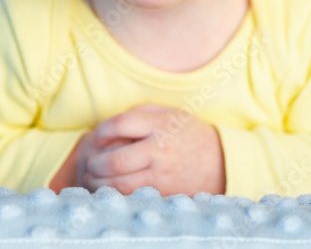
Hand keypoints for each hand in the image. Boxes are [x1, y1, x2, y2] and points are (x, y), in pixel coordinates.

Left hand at [80, 104, 225, 195]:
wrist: (220, 162)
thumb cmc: (187, 134)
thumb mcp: (169, 113)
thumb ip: (140, 114)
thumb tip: (109, 125)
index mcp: (161, 125)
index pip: (120, 124)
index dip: (101, 131)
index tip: (97, 136)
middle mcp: (161, 151)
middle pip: (115, 160)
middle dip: (95, 163)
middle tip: (90, 162)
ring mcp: (162, 176)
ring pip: (120, 184)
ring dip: (99, 182)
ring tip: (93, 177)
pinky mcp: (163, 194)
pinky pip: (131, 197)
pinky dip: (114, 195)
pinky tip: (108, 189)